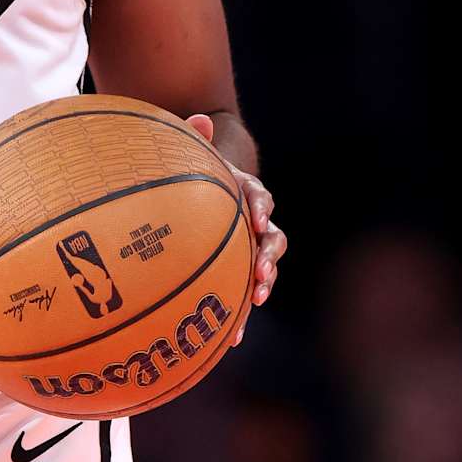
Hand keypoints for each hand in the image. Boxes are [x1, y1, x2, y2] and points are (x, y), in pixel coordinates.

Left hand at [186, 114, 284, 307]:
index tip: (258, 219)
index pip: (259, 198)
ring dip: (264, 283)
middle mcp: (253, 224)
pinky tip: (230, 341)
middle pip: (272, 238)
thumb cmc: (190, 178)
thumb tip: (200, 120)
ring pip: (265, 268)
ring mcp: (248, 251)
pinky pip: (242, 296)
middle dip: (270, 256)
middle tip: (262, 272)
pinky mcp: (237, 275)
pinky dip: (239, 317)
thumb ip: (192, 141)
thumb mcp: (189, 160)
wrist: (192, 200)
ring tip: (257, 299)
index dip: (261, 208)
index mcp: (243, 195)